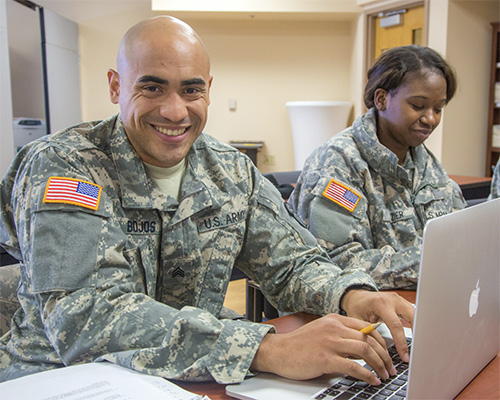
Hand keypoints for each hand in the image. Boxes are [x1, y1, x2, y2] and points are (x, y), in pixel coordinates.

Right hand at [251, 313, 395, 384]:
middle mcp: (334, 328)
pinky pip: (353, 366)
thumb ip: (340, 334)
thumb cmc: (299, 344)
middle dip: (384, 355)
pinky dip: (367, 375)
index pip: (367, 327)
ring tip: (384, 375)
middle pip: (369, 338)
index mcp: (334, 319)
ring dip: (379, 365)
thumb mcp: (321, 331)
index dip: (382, 342)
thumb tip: (363, 346)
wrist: (278, 352)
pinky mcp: (325, 359)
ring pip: (365, 350)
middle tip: (390, 368)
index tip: (388, 354)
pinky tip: (372, 380)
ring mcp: (329, 342)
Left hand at [340, 290, 414, 362]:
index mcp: (381, 303)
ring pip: (416, 315)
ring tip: (419, 347)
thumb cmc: (356, 307)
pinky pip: (413, 315)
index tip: (405, 356)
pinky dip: (416, 326)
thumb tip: (377, 352)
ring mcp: (399, 300)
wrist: (358, 296)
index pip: (396, 325)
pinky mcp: (403, 304)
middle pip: (412, 316)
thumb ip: (367, 333)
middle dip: (417, 334)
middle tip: (419, 351)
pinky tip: (417, 338)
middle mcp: (393, 300)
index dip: (401, 343)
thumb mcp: (358, 320)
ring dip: (418, 330)